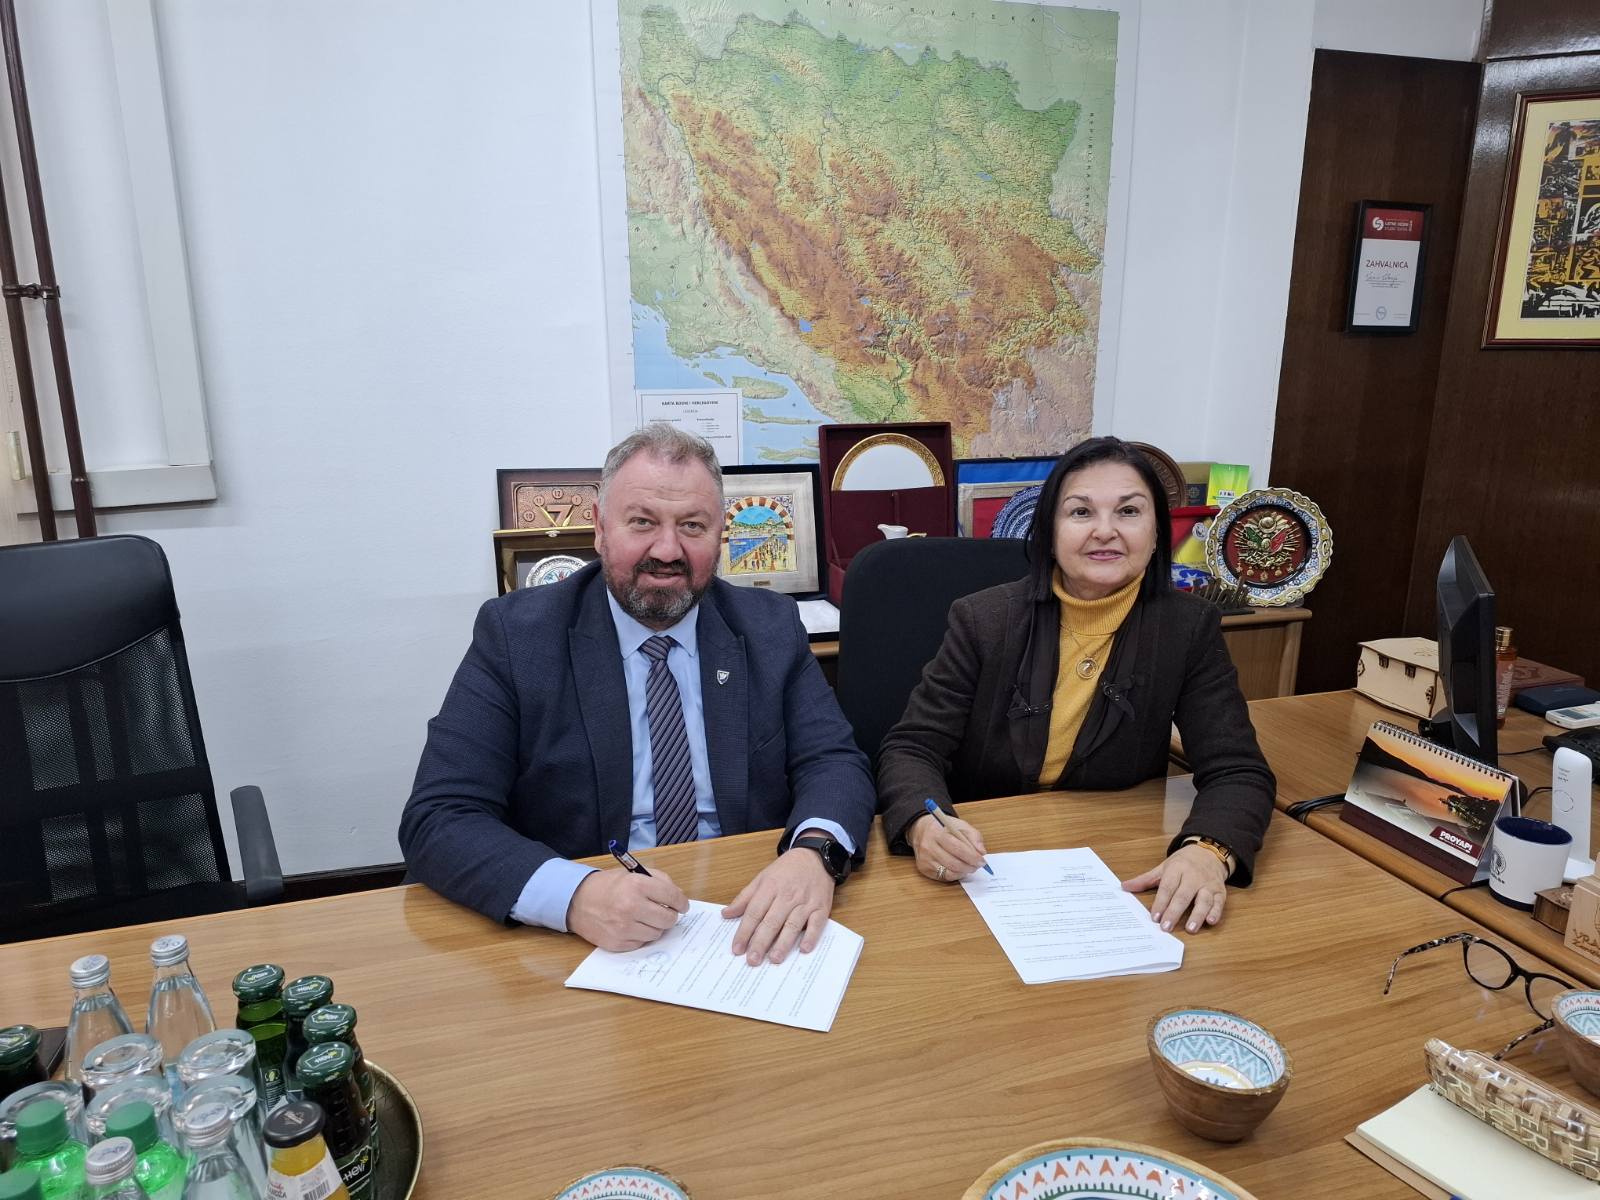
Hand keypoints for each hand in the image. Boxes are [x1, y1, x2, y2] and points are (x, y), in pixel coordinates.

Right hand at [567, 867, 688, 951]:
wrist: (577, 900)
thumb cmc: (608, 886)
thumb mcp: (633, 874)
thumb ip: (659, 880)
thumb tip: (679, 897)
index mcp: (637, 885)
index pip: (672, 897)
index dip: (682, 902)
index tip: (683, 906)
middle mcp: (631, 907)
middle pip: (668, 919)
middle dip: (670, 916)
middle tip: (664, 912)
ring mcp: (624, 927)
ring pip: (656, 934)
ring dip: (655, 927)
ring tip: (644, 918)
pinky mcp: (617, 943)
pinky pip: (641, 943)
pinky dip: (640, 936)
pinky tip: (632, 926)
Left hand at [722, 848, 834, 964]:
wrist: (815, 857)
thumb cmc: (786, 870)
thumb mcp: (762, 878)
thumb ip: (744, 897)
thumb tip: (726, 914)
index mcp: (769, 887)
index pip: (754, 913)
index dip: (744, 932)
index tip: (737, 949)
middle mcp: (787, 896)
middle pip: (771, 921)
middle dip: (761, 942)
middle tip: (752, 960)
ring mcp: (805, 902)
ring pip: (792, 924)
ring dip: (783, 943)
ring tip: (774, 959)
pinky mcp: (821, 907)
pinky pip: (816, 923)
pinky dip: (811, 936)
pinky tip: (804, 948)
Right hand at [906, 811, 986, 883]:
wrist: (922, 831)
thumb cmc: (944, 828)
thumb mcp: (960, 825)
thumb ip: (974, 836)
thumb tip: (981, 852)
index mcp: (937, 833)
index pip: (957, 848)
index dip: (972, 856)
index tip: (982, 860)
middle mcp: (928, 847)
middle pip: (953, 863)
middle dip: (969, 866)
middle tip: (977, 865)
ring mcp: (925, 859)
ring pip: (949, 872)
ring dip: (963, 872)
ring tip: (969, 867)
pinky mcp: (924, 869)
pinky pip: (944, 876)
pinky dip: (955, 875)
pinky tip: (959, 869)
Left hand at [1121, 844, 1229, 933]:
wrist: (1208, 852)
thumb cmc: (1183, 863)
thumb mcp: (1163, 867)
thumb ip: (1145, 879)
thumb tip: (1124, 887)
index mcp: (1177, 869)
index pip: (1167, 887)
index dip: (1161, 902)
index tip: (1154, 916)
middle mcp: (1193, 876)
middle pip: (1183, 895)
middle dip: (1174, 912)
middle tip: (1166, 927)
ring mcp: (1208, 884)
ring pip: (1203, 900)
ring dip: (1197, 915)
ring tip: (1190, 929)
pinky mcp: (1220, 891)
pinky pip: (1219, 902)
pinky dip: (1216, 912)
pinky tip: (1210, 921)